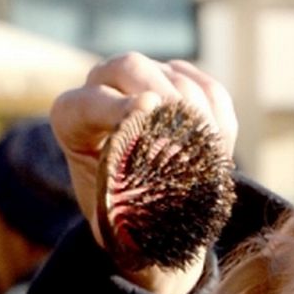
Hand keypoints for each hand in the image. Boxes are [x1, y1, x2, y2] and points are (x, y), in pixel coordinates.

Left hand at [51, 53, 237, 293]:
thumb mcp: (115, 224)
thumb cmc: (124, 222)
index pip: (88, 102)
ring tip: (210, 157)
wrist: (149, 215)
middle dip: (163, 95)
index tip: (146, 113)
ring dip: (199, 116)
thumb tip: (144, 203)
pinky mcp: (184, 84)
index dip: (115, 106)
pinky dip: (220, 118)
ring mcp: (146, 81)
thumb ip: (122, 210)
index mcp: (72, 121)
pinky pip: (209, 89)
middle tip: (190, 130)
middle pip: (130, 68)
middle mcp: (103, 88)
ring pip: (174, 77)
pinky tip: (219, 150)